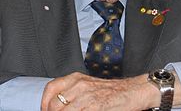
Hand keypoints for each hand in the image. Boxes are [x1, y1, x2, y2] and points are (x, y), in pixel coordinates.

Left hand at [41, 72, 158, 110]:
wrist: (131, 91)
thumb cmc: (110, 91)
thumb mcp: (88, 86)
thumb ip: (72, 93)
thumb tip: (57, 106)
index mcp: (76, 78)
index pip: (51, 88)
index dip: (44, 103)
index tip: (45, 110)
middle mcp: (79, 84)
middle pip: (54, 104)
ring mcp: (86, 96)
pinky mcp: (95, 106)